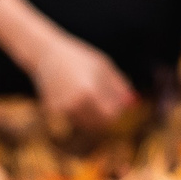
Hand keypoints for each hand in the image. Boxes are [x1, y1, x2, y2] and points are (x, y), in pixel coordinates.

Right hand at [0, 0, 139, 132]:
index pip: (111, 115)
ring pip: (86, 125)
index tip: (117, 102)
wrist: (46, 54)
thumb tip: (134, 104)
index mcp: (90, 91)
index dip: (117, 111)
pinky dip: (78, 113)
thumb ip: (120, 85)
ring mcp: (62, 109)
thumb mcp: (104, 67)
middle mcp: (75, 103)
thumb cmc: (80, 58)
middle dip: (106, 116)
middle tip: (105, 101)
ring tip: (90, 95)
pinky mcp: (54, 112)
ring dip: (93, 116)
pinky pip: (73, 119)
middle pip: (99, 124)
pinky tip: (75, 96)